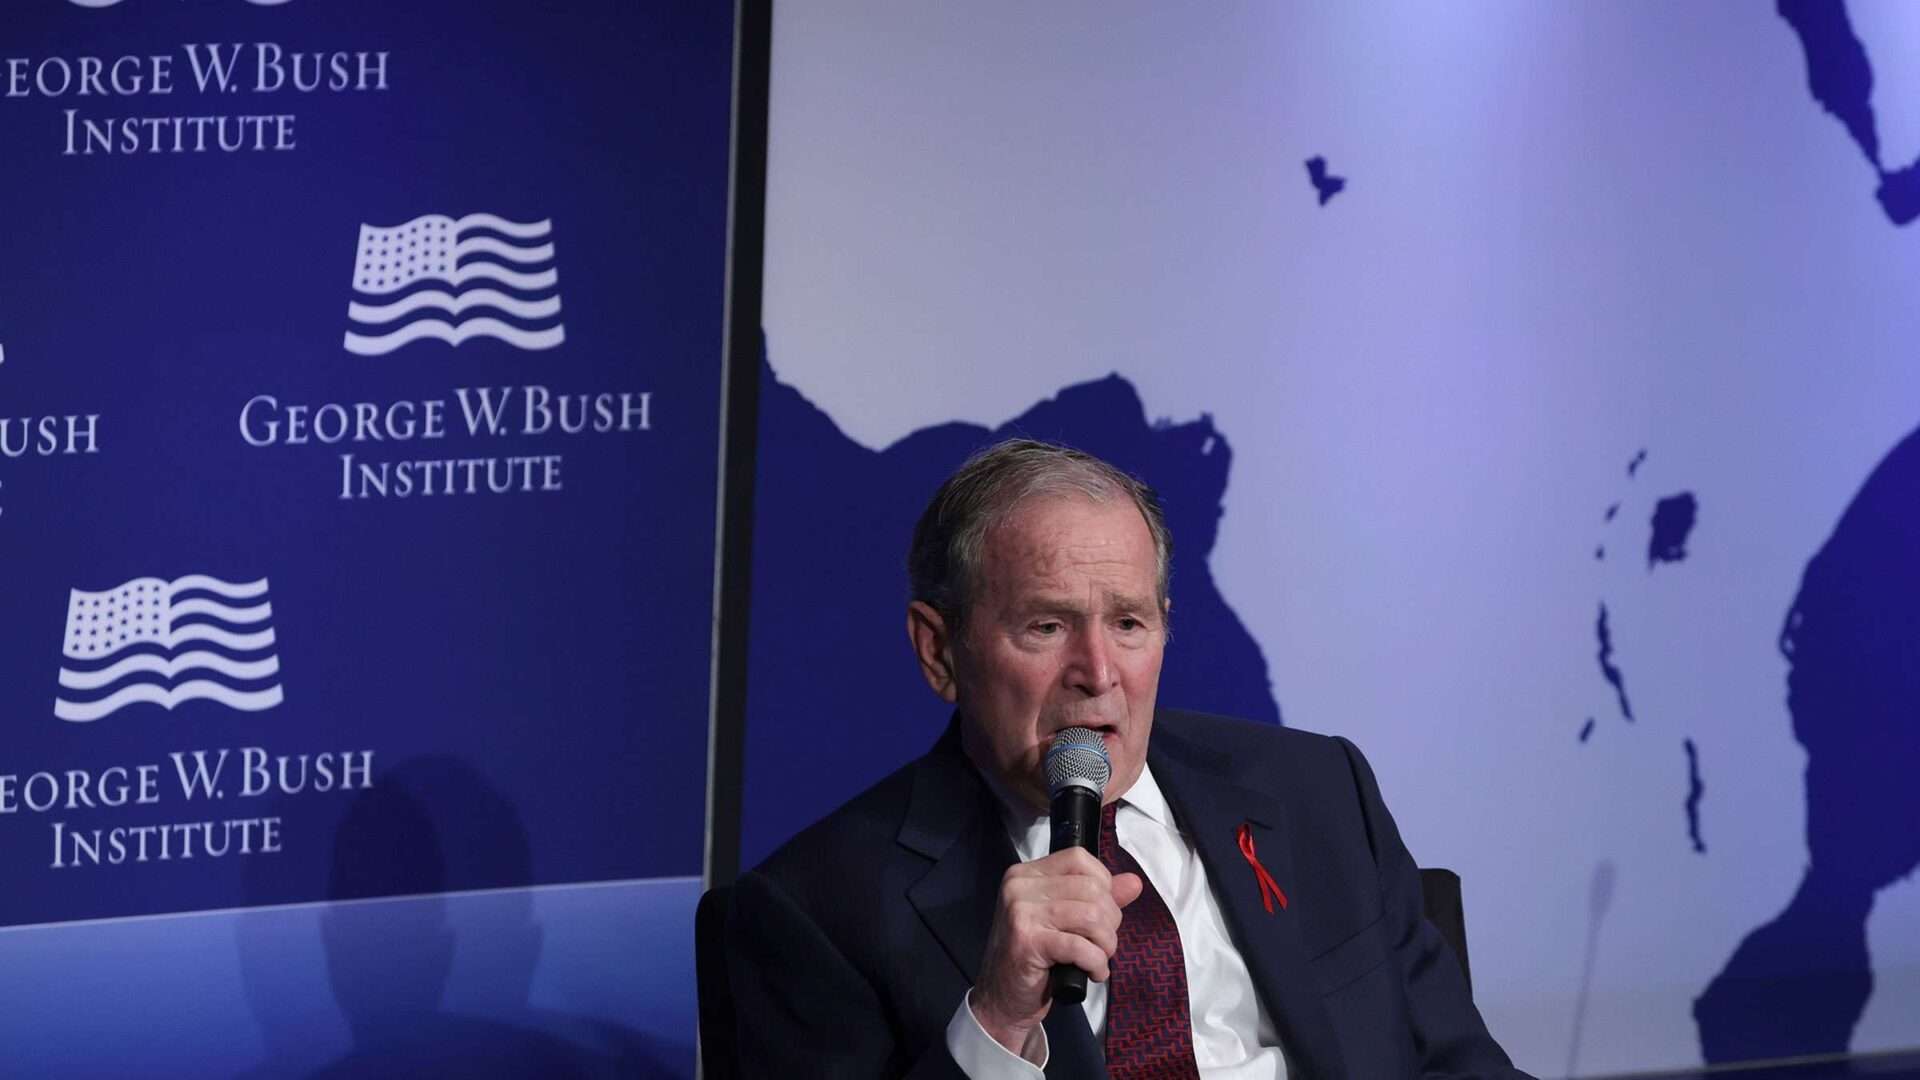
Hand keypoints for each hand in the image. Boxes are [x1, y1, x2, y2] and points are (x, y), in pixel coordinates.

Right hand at [970, 848, 1144, 1058]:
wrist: (1001, 999)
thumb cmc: (1034, 958)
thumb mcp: (1065, 922)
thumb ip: (1099, 898)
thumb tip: (1134, 882)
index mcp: (1026, 874)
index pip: (1079, 859)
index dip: (1103, 884)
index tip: (1100, 913)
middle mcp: (1020, 887)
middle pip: (1091, 888)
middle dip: (1110, 921)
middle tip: (1101, 944)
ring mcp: (1021, 913)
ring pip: (1091, 915)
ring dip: (1106, 944)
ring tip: (1098, 959)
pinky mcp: (1028, 942)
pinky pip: (1081, 946)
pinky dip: (1096, 963)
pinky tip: (1093, 973)